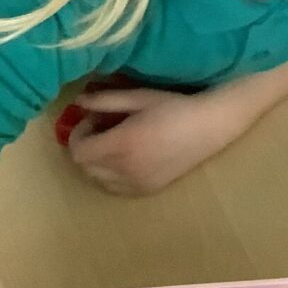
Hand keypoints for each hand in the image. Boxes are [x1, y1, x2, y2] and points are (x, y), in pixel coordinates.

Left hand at [67, 87, 239, 195]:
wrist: (209, 126)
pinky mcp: (146, 190)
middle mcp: (125, 169)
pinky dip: (112, 175)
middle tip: (104, 128)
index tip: (94, 119)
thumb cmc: (175, 106)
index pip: (78, 150)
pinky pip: (114, 187)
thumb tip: (78, 101)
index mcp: (122, 143)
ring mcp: (136, 183)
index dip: (79, 133)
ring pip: (97, 179)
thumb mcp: (139, 97)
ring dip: (98, 161)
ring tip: (117, 143)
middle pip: (84, 166)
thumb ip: (106, 100)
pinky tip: (129, 158)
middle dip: (87, 146)